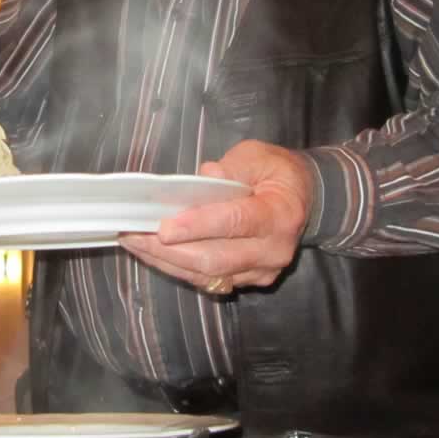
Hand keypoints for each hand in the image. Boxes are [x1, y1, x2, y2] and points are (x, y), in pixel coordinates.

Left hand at [119, 140, 313, 293]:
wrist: (306, 200)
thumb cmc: (278, 173)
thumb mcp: (258, 156)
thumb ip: (232, 166)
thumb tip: (201, 179)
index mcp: (280, 214)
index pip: (235, 223)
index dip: (198, 226)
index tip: (163, 227)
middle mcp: (273, 250)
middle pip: (216, 258)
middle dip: (170, 250)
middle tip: (133, 234)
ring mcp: (262, 271)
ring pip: (208, 275)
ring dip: (167, 262)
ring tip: (135, 244)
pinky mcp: (249, 281)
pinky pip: (210, 280)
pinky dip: (179, 269)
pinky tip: (154, 255)